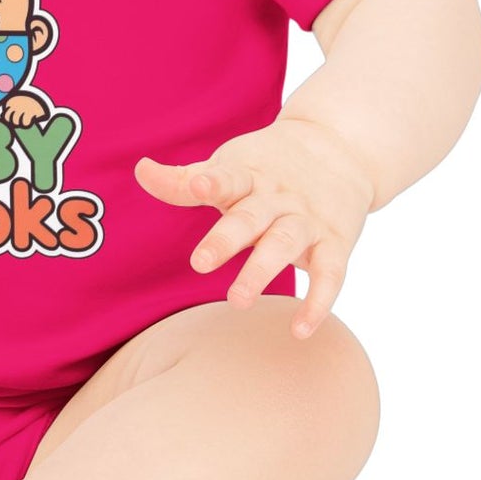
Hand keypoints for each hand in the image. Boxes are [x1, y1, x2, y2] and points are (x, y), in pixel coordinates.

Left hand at [133, 119, 375, 337]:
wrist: (339, 149)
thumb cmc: (266, 165)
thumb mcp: (229, 166)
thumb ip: (184, 181)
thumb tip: (140, 170)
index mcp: (248, 175)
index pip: (229, 177)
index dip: (213, 181)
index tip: (199, 185)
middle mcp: (278, 197)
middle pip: (251, 217)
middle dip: (227, 239)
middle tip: (199, 263)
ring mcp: (307, 220)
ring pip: (285, 244)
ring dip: (263, 271)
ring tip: (237, 301)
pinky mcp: (335, 243)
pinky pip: (331, 274)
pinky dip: (319, 302)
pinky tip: (299, 330)